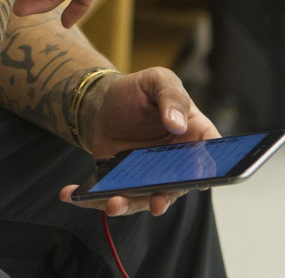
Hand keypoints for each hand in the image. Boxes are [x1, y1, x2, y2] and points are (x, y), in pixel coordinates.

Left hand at [58, 67, 219, 217]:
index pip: (211, 156)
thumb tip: (177, 123)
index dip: (209, 170)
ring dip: (130, 204)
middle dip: (167, 197)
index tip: (198, 180)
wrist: (102, 102)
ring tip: (113, 204)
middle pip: (178, 186)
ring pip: (145, 198)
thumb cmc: (137, 91)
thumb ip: (171, 97)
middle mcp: (176, 163)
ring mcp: (150, 176)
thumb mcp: (157, 80)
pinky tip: (73, 194)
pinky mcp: (124, 183)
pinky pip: (113, 196)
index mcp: (194, 135)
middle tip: (156, 202)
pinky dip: (94, 199)